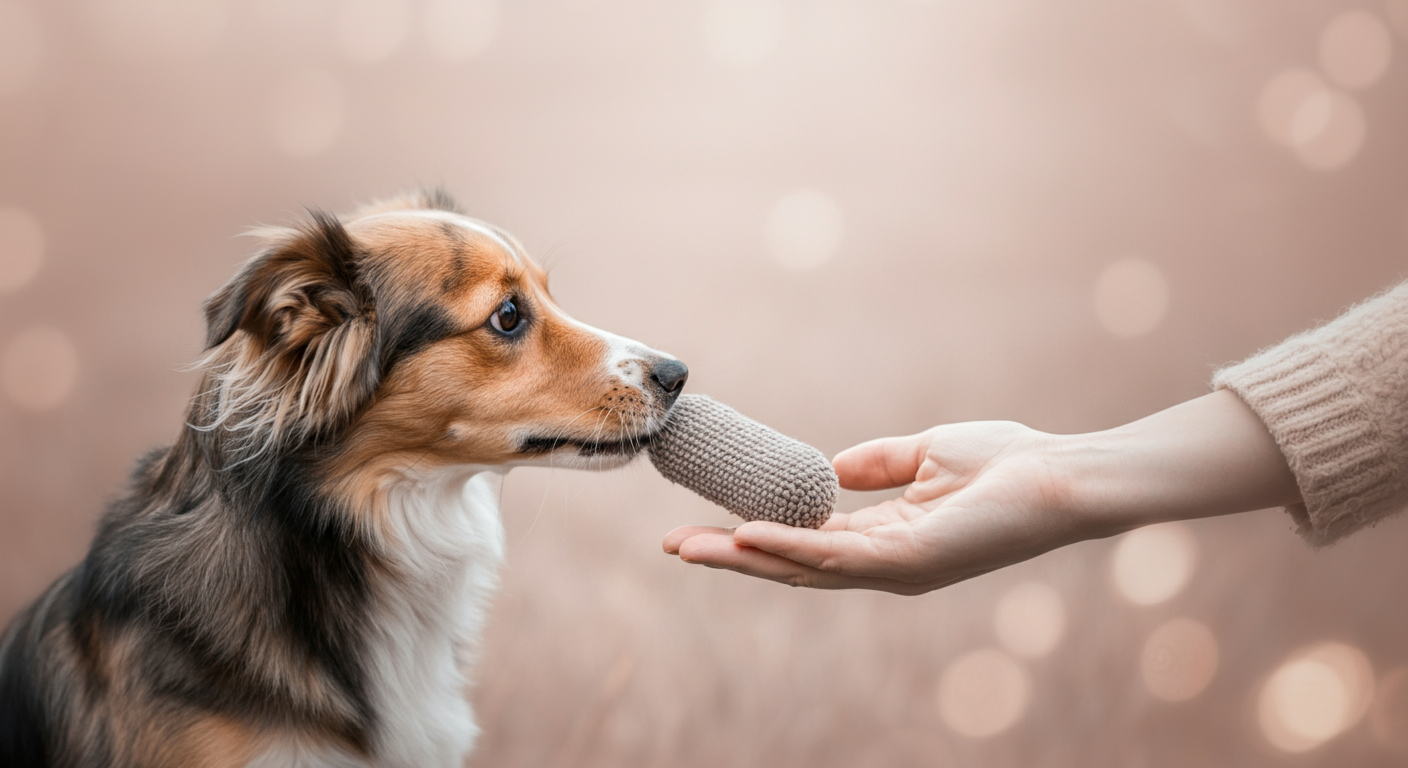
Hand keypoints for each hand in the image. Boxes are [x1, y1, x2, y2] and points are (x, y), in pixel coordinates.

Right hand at [662, 421, 1088, 593]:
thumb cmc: (1007, 462)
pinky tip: (745, 536)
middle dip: (729, 556)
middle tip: (672, 546)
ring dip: (740, 558)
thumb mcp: (926, 451)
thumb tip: (831, 470)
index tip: (704, 520)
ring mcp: (892, 568)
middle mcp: (881, 563)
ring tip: (686, 547)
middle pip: (790, 564)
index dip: (754, 534)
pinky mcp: (907, 562)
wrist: (1060, 475)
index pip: (805, 542)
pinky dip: (786, 547)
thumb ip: (877, 464)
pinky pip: (833, 558)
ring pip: (800, 568)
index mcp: (884, 538)